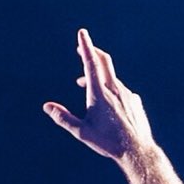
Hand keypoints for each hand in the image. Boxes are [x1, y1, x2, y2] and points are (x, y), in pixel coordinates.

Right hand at [43, 28, 153, 159]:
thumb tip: (47, 107)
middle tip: (83, 48)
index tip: (82, 33)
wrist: (136, 150)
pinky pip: (121, 90)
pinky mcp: (135, 101)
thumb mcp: (81, 132)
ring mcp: (127, 93)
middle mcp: (115, 89)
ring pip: (112, 78)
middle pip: (104, 61)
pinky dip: (111, 89)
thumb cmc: (107, 143)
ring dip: (98, 76)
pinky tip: (107, 102)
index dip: (85, 46)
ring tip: (84, 83)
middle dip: (93, 51)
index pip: (91, 63)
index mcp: (99, 93)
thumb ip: (63, 118)